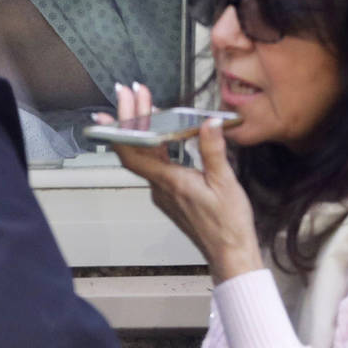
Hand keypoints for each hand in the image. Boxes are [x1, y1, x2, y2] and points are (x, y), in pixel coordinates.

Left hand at [94, 83, 263, 283]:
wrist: (230, 254)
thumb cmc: (228, 224)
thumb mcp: (225, 183)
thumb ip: (213, 151)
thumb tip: (209, 123)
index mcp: (169, 182)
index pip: (132, 151)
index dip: (120, 127)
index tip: (117, 105)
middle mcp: (160, 186)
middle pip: (135, 147)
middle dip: (131, 117)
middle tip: (130, 92)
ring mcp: (163, 191)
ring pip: (145, 155)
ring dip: (144, 129)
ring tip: (146, 104)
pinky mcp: (171, 195)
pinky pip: (156, 164)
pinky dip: (156, 144)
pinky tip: (164, 132)